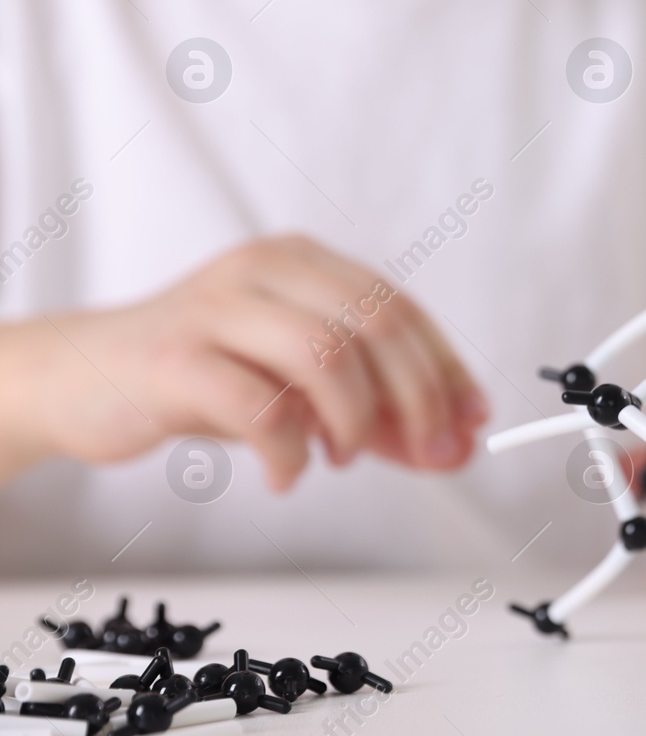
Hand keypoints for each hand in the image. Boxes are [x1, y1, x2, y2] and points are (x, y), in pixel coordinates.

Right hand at [0, 235, 485, 488]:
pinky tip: (286, 473)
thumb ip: (375, 413)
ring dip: (354, 420)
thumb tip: (455, 447)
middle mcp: (265, 269)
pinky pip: (259, 405)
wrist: (79, 378)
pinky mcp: (175, 359)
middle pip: (378, 322)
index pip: (402, 307)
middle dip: (420, 397)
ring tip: (340, 457)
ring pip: (327, 354)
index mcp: (304, 262)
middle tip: (431, 455)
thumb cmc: (200, 377)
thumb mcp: (297, 387)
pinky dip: (289, 450)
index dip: (447, 369)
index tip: (475, 423)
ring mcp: (217, 307)